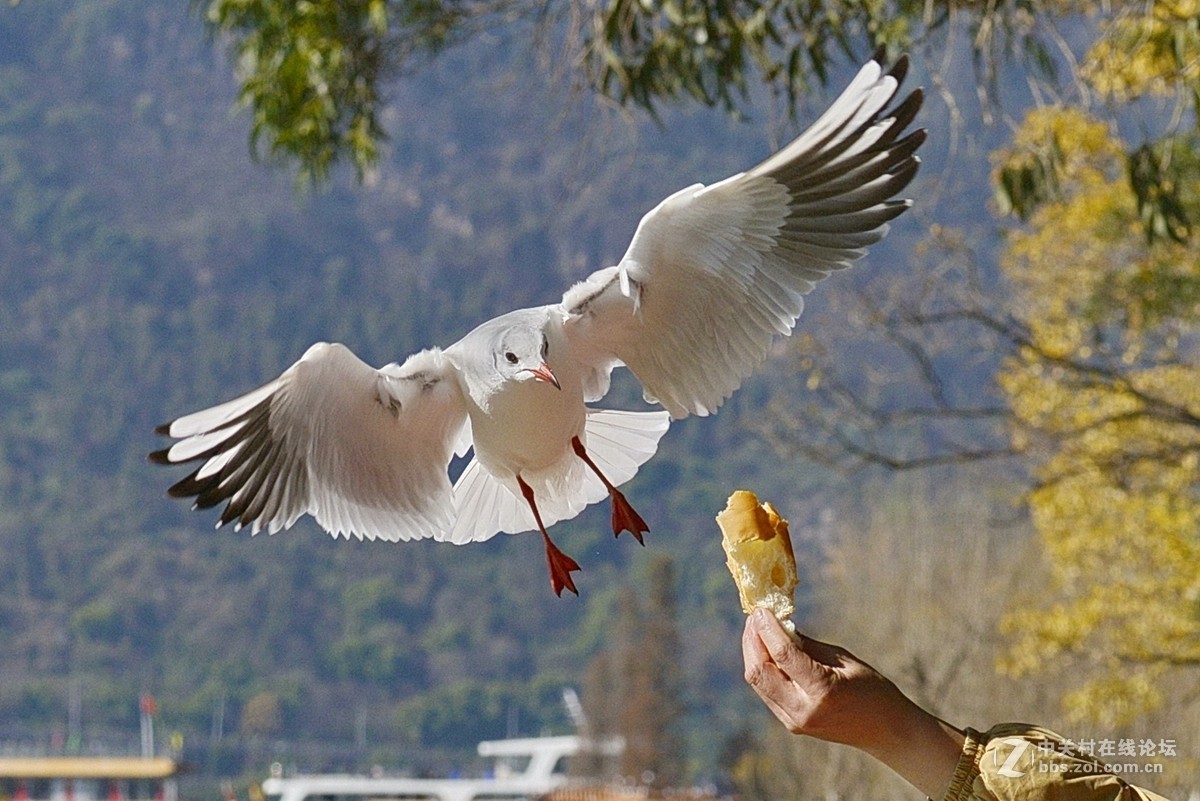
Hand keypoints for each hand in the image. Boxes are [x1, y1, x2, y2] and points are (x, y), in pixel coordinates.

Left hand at [741, 608, 963, 797]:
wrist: (884, 730)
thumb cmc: (871, 688)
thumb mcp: (842, 659)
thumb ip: (806, 645)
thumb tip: (778, 623)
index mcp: (823, 691)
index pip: (783, 655)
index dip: (767, 629)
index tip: (761, 609)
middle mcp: (803, 710)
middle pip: (760, 672)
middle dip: (752, 640)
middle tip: (754, 616)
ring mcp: (794, 721)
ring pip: (758, 682)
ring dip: (751, 653)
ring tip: (755, 628)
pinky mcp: (790, 724)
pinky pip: (765, 691)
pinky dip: (760, 668)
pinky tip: (762, 649)